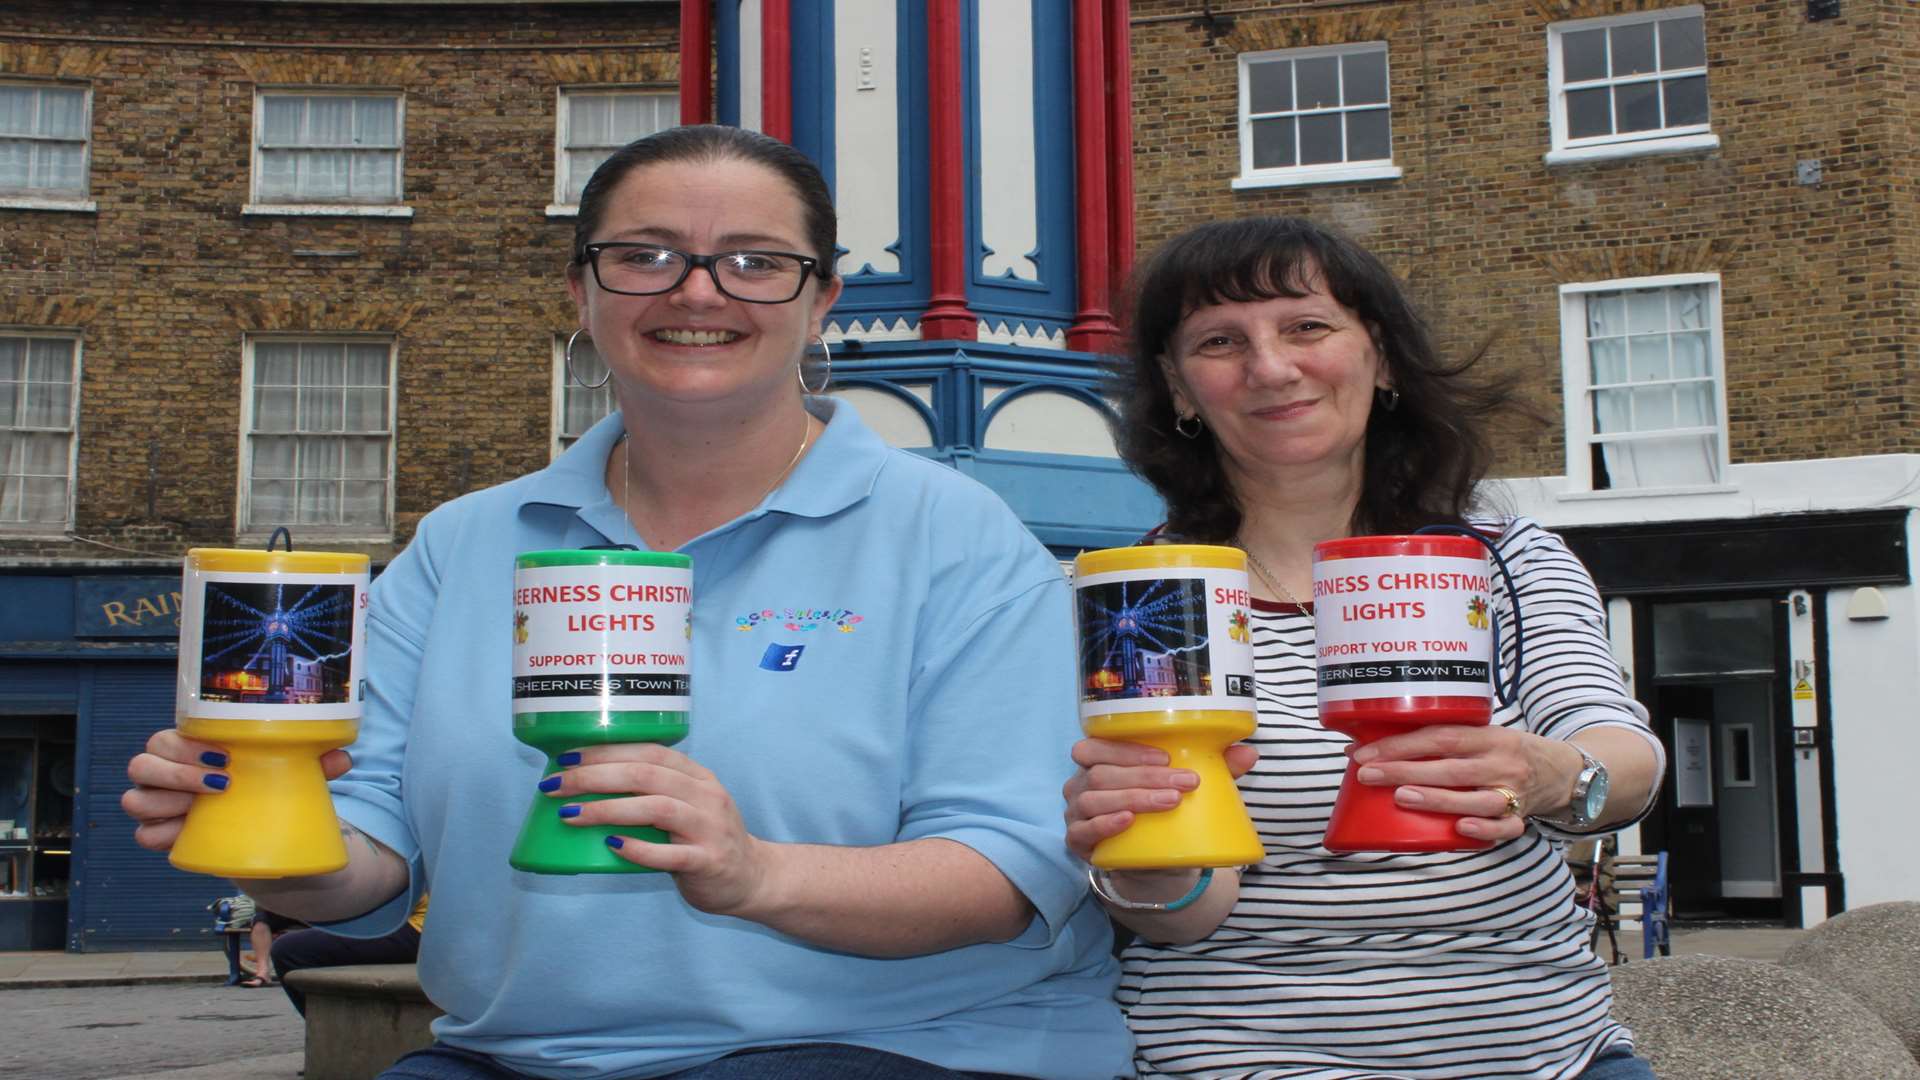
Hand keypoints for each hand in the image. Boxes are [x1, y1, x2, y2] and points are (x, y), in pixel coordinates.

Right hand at [121, 729, 351, 852]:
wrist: (261, 831)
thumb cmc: (265, 788)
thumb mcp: (289, 774)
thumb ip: (313, 763)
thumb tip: (343, 757)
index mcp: (188, 749)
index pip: (164, 739)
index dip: (183, 746)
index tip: (224, 755)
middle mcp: (164, 774)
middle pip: (141, 765)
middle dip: (175, 772)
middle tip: (220, 782)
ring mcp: (157, 805)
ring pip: (135, 800)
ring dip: (166, 802)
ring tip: (204, 805)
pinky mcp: (161, 836)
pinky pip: (143, 836)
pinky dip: (161, 833)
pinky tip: (187, 831)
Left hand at [544, 744, 770, 916]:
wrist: (752, 878)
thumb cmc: (704, 840)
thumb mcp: (687, 805)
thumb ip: (652, 794)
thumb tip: (585, 788)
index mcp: (697, 776)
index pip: (649, 751)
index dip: (606, 751)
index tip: (566, 758)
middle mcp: (706, 796)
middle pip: (646, 775)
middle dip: (594, 777)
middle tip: (556, 786)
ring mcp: (709, 828)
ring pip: (656, 808)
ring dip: (608, 809)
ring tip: (571, 814)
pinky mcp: (708, 861)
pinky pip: (670, 854)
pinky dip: (638, 849)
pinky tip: (612, 846)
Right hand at [1062, 737, 1258, 863]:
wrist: (1153, 857)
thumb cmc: (1163, 809)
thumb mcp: (1185, 786)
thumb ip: (1214, 768)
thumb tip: (1249, 754)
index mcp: (1099, 761)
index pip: (1096, 745)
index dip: (1126, 749)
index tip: (1166, 757)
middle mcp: (1081, 783)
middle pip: (1102, 773)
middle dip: (1145, 777)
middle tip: (1184, 784)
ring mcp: (1077, 812)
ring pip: (1095, 799)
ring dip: (1134, 797)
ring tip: (1169, 802)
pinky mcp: (1078, 841)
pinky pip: (1082, 831)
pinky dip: (1105, 824)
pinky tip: (1128, 821)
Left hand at [1348, 725, 1581, 841]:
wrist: (1563, 771)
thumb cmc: (1505, 752)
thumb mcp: (1482, 735)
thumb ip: (1442, 740)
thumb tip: (1374, 746)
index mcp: (1488, 736)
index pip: (1440, 736)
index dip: (1401, 745)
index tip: (1365, 753)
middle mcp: (1502, 763)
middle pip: (1451, 768)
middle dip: (1405, 770)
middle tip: (1368, 774)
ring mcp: (1514, 792)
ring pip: (1475, 799)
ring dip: (1437, 799)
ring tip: (1401, 797)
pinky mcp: (1522, 817)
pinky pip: (1506, 827)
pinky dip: (1484, 830)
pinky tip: (1460, 828)